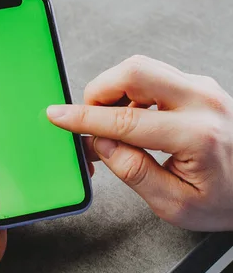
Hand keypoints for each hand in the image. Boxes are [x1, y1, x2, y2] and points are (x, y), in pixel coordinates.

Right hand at [47, 55, 232, 230]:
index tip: (58, 116)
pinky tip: (131, 120)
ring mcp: (203, 88)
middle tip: (88, 118)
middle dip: (99, 90)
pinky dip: (130, 93)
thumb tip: (99, 143)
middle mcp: (202, 102)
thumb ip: (133, 172)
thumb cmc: (227, 200)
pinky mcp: (198, 85)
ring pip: (142, 68)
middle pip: (134, 71)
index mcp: (197, 135)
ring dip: (115, 91)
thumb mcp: (176, 204)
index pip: (125, 121)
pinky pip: (153, 76)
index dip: (84, 119)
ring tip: (110, 124)